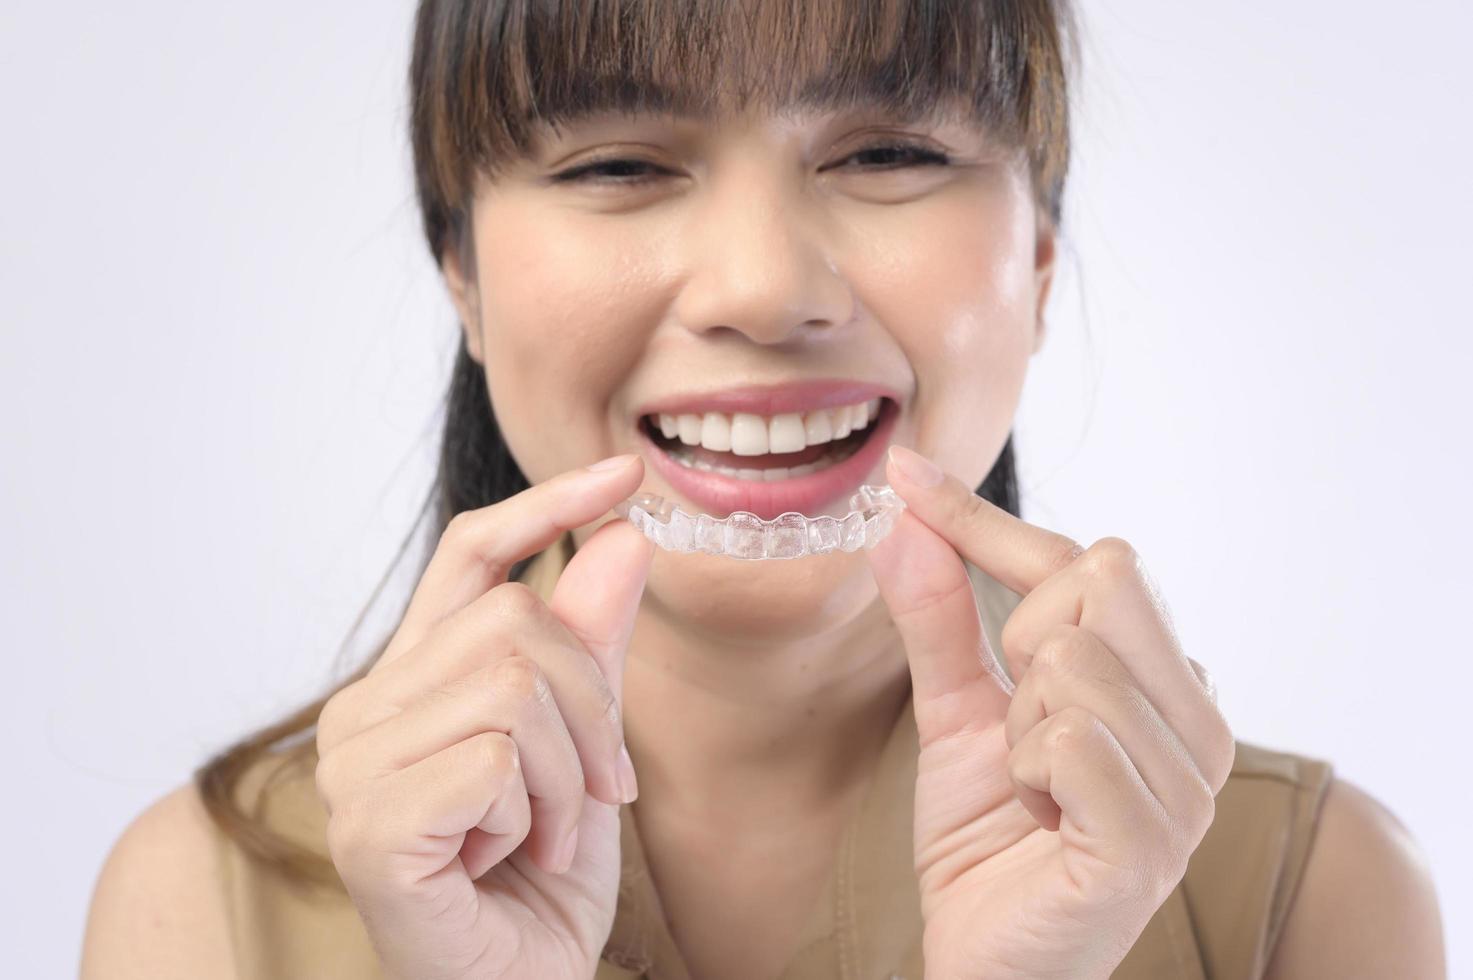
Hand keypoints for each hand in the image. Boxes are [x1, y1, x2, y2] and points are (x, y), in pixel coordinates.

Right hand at [312, 456, 652, 979]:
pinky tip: (510, 862)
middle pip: (518, 618)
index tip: (624, 474)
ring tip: (547, 834)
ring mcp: (355, 766)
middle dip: (594, 707)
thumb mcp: (585, 750)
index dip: (545, 505)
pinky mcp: (370, 824)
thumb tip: (624, 538)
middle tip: (597, 791)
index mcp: (410, 680)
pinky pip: (499, 759)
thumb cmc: (538, 880)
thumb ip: (594, 649)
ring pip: (517, 684)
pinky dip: (541, 815)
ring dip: (571, 774)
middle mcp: (364, 709)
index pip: (470, 556)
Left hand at [866, 447, 1234, 979]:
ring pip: (1071, 659)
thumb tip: (902, 519)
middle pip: (1096, 579)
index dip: (984, 519)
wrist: (989, 961)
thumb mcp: (956, 714)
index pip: (1089, 559)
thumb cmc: (988, 842)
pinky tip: (1039, 816)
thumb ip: (937, 618)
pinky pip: (1068, 736)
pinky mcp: (1152, 841)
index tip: (905, 475)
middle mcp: (1199, 724)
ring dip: (1015, 724)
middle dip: (1020, 639)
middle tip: (1015, 720)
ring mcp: (1189, 785)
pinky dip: (1024, 771)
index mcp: (1167, 685)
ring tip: (1030, 785)